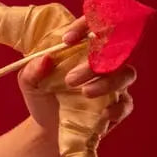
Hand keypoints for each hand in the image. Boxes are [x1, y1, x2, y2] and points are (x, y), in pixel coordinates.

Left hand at [18, 16, 136, 135]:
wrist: (47, 129)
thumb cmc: (41, 97)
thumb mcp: (29, 83)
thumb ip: (32, 69)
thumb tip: (45, 58)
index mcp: (82, 50)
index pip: (92, 28)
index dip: (85, 27)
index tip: (67, 40)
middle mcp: (101, 63)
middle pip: (113, 51)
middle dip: (95, 63)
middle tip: (70, 79)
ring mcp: (112, 84)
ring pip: (126, 74)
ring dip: (108, 82)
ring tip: (85, 93)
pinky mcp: (118, 106)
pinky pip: (127, 103)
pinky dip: (118, 107)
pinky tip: (103, 113)